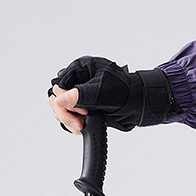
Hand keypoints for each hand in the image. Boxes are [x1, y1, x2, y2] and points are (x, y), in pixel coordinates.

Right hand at [47, 56, 176, 132]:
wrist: (139, 105)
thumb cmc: (127, 92)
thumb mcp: (103, 92)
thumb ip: (82, 95)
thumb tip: (60, 99)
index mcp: (81, 69)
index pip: (59, 85)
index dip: (66, 99)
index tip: (83, 110)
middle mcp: (78, 81)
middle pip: (56, 97)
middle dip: (65, 112)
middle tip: (80, 122)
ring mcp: (79, 95)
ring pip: (60, 108)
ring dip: (68, 119)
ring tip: (81, 125)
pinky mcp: (82, 107)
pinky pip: (68, 116)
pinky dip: (72, 124)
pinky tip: (82, 127)